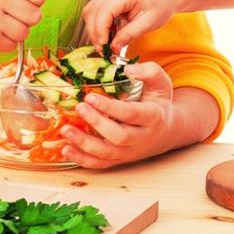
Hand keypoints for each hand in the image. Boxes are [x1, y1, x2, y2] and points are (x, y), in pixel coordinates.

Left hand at [59, 62, 177, 168]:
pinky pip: (100, 164)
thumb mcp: (161, 83)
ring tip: (66, 130)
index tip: (91, 97)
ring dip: (84, 143)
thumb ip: (149, 72)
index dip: (110, 107)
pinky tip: (66, 149)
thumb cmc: (158, 102)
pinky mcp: (120, 160)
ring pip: (107, 153)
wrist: (167, 131)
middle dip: (97, 123)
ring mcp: (130, 152)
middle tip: (79, 108)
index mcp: (153, 117)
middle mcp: (142, 138)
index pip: (131, 114)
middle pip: (118, 136)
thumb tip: (128, 70)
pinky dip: (82, 159)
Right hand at [81, 0, 179, 50]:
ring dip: (94, 29)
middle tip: (103, 50)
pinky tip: (109, 34)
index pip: (104, 11)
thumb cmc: (160, 8)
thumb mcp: (148, 24)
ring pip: (91, 10)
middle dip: (95, 32)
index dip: (100, 30)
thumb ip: (129, 35)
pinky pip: (95, 10)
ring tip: (106, 43)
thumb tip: (113, 48)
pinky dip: (98, 24)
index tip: (104, 47)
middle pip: (93, 10)